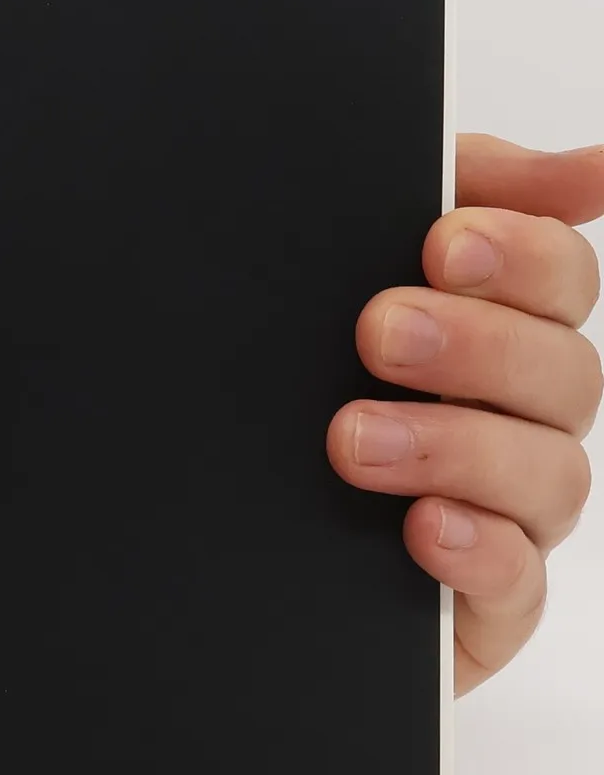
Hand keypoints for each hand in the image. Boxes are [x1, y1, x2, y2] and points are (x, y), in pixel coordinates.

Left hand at [328, 135, 603, 692]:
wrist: (208, 544)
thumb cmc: (295, 394)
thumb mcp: (342, 277)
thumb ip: (452, 196)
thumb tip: (589, 169)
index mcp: (498, 336)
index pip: (560, 281)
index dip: (523, 254)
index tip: (443, 242)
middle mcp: (519, 422)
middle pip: (561, 371)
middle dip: (475, 345)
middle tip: (377, 331)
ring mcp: (509, 515)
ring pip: (549, 474)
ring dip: (454, 445)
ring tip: (354, 439)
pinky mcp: (483, 604)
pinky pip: (516, 583)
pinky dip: (477, 551)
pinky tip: (421, 527)